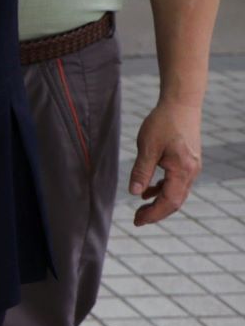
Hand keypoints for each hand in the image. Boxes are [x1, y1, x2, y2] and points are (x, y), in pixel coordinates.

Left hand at [129, 100, 200, 224]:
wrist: (181, 103)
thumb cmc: (164, 122)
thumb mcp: (147, 147)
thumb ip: (141, 171)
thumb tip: (134, 192)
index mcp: (182, 171)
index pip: (169, 201)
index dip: (153, 214)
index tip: (137, 221)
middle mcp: (191, 172)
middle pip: (175, 201)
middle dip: (156, 212)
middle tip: (136, 220)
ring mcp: (191, 167)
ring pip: (176, 192)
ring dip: (158, 202)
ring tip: (140, 209)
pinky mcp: (187, 161)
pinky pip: (176, 182)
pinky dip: (162, 189)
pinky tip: (147, 192)